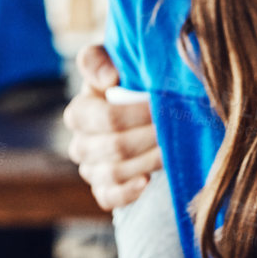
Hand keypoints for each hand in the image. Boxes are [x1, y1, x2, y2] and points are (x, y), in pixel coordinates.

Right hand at [62, 44, 159, 209]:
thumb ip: (99, 59)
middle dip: (148, 136)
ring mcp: (91, 170)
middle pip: (114, 146)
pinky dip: (128, 192)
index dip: (135, 113)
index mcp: (79, 112)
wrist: (142, 108)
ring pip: (113, 172)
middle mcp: (80, 144)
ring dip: (147, 160)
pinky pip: (109, 198)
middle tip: (177, 127)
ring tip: (171, 148)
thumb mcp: (113, 61)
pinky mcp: (104, 190)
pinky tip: (148, 180)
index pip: (104, 117)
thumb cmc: (128, 80)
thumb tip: (108, 78)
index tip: (161, 104)